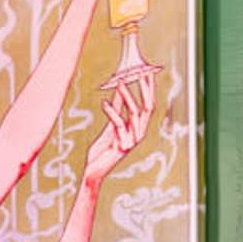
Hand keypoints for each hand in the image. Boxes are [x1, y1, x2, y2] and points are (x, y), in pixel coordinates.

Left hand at [81, 70, 155, 185]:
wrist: (94, 170)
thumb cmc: (103, 149)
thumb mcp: (110, 125)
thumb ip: (117, 109)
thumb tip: (120, 88)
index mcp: (138, 128)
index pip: (148, 104)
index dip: (149, 88)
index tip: (146, 71)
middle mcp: (139, 134)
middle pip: (148, 107)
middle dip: (144, 89)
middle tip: (139, 72)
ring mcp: (132, 141)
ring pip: (135, 113)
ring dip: (128, 96)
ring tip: (120, 82)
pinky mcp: (122, 147)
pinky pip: (118, 125)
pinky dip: (112, 112)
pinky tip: (104, 103)